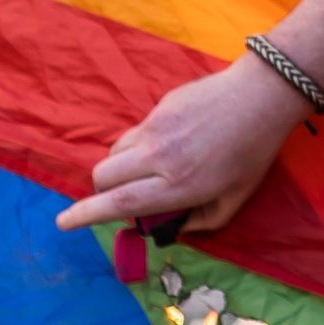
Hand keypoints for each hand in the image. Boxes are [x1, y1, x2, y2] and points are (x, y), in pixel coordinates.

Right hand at [54, 55, 312, 233]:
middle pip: (102, 175)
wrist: (261, 96)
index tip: (63, 223)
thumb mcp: (235, 199)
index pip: (119, 203)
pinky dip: (139, 147)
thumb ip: (202, 222)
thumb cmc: (253, 153)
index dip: (86, 215)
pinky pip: (135, 133)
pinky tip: (172, 144)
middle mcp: (159, 157)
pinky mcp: (158, 107)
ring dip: (119, 168)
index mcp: (179, 185)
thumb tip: (172, 228)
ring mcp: (155, 128)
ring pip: (114, 152)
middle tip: (120, 198)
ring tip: (149, 172)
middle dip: (100, 191)